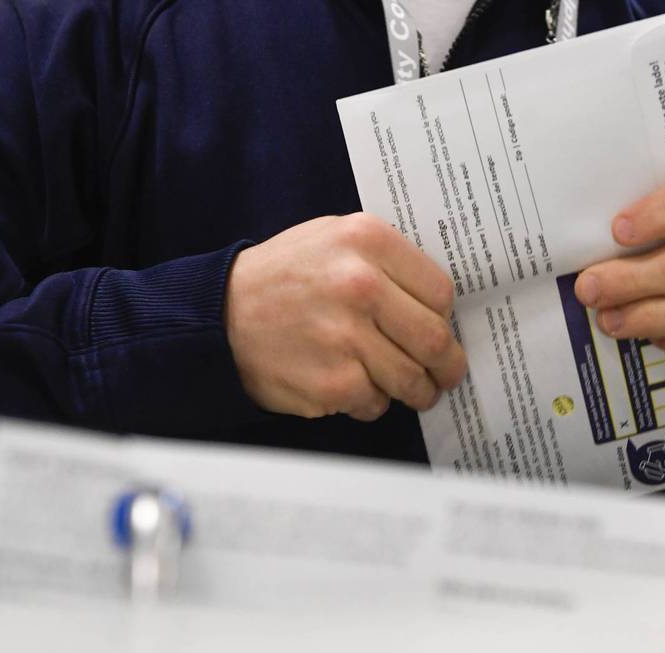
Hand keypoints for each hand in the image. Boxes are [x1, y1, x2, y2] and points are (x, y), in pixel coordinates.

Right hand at [227, 213, 467, 420]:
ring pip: (411, 379)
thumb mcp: (332, 237)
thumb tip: (438, 301)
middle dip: (446, 366)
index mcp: (367, 241)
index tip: (440, 329)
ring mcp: (346, 337)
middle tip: (446, 374)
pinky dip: (371, 402)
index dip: (443, 317)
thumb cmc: (282, 276)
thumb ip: (385, 258)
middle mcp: (360, 285)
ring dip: (417, 391)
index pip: (441, 292)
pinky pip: (375, 403)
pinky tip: (353, 388)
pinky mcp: (332, 382)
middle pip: (434, 340)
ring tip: (412, 390)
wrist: (217, 314)